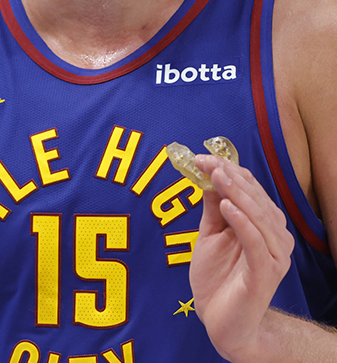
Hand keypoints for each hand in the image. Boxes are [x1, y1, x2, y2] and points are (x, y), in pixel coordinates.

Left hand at [189, 155, 294, 360]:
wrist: (221, 320)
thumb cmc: (218, 278)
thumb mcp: (210, 236)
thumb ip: (213, 210)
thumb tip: (208, 176)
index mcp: (262, 226)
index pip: (250, 191)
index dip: (229, 171)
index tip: (202, 157)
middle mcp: (274, 238)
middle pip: (256, 200)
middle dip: (231, 178)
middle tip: (207, 162)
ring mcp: (274, 255)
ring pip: (260, 217)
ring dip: (238, 194)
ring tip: (218, 177)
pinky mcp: (267, 273)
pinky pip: (257, 243)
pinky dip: (244, 222)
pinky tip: (228, 206)